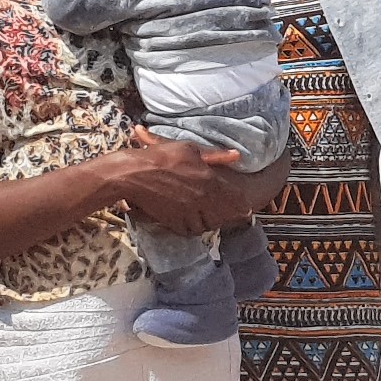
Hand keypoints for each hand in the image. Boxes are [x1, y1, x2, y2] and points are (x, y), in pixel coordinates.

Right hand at [107, 127, 245, 235]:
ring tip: (211, 217)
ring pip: (207, 225)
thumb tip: (236, 155)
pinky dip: (194, 228)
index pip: (234, 198)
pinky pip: (190, 230)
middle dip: (228, 216)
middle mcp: (201, 200)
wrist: (134, 174)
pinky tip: (194, 221)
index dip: (242, 205)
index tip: (247, 209)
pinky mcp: (174, 222)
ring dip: (211, 222)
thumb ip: (215, 156)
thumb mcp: (190, 149)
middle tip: (231, 215)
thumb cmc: (161, 157)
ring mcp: (187, 213)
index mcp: (209, 181)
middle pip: (223, 215)